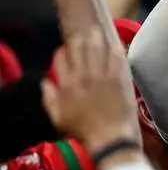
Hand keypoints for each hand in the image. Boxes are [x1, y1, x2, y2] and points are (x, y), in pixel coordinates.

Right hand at [41, 28, 140, 152]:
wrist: (110, 137)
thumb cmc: (84, 131)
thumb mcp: (58, 118)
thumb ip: (49, 98)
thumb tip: (46, 82)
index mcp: (66, 85)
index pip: (60, 60)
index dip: (62, 52)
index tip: (65, 50)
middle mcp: (83, 76)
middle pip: (78, 49)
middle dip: (79, 39)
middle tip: (83, 34)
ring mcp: (102, 75)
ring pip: (97, 49)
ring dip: (96, 38)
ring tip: (97, 31)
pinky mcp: (119, 78)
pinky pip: (117, 57)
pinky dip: (115, 47)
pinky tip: (115, 42)